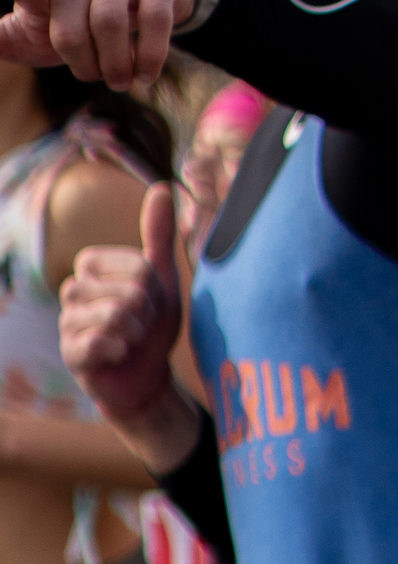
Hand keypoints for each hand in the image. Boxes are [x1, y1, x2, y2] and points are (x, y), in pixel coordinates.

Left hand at [0, 0, 200, 93]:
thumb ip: (5, 37)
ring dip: (116, 67)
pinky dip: (149, 58)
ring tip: (121, 80)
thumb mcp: (42, 23)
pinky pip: (153, 22)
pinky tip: (145, 73)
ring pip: (110, 24)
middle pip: (69, 31)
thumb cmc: (85, 11)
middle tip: (95, 76)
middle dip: (83, 67)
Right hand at [61, 184, 184, 429]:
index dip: (155, 292)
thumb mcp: (161, 278)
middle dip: (148, 315)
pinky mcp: (71, 352)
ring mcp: (68, 321)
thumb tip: (163, 188)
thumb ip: (158, 235)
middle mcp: (73, 288)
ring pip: (116, 316)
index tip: (148, 305)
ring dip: (136, 333)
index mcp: (92, 265)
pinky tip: (118, 355)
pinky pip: (101, 343)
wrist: (146, 376)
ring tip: (130, 340)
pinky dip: (121, 351)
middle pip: (131, 293)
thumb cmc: (151, 326)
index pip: (140, 269)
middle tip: (140, 326)